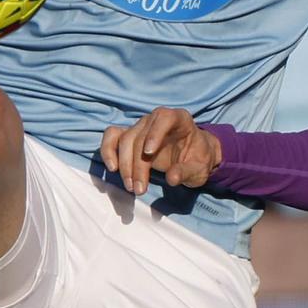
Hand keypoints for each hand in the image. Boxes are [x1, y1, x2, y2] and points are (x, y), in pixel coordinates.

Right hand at [99, 108, 222, 195]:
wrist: (192, 157)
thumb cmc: (197, 159)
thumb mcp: (199, 168)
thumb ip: (187, 171)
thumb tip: (171, 178)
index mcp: (179, 119)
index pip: (164, 118)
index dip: (154, 133)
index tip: (149, 153)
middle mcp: (156, 119)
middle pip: (139, 136)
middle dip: (137, 165)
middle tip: (139, 189)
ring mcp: (141, 126)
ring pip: (125, 139)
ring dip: (124, 165)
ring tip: (131, 187)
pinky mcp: (130, 136)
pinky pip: (113, 136)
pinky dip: (108, 151)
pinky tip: (112, 168)